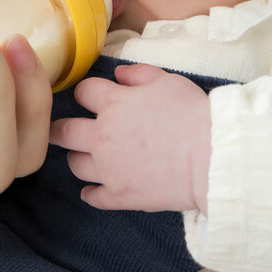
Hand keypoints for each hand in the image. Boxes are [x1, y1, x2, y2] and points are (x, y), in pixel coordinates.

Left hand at [49, 64, 211, 212]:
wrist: (212, 157)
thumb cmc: (193, 114)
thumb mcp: (168, 81)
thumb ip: (138, 74)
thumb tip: (118, 74)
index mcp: (113, 103)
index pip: (83, 92)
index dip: (87, 93)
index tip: (91, 98)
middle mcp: (102, 136)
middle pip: (64, 131)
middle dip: (59, 129)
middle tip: (59, 131)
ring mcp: (108, 169)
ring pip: (75, 165)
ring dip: (78, 159)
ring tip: (86, 158)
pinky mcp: (119, 195)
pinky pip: (93, 197)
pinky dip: (91, 193)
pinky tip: (94, 190)